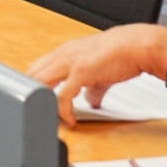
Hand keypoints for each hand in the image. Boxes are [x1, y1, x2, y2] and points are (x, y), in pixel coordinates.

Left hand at [26, 25, 166, 127]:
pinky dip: (63, 111)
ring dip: (41, 103)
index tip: (35, 102)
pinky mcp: (80, 72)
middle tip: (37, 114)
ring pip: (41, 83)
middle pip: (32, 75)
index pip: (37, 68)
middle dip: (30, 96)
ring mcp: (70, 62)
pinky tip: (71, 121)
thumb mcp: (100, 70)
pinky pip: (62, 96)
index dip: (32, 85)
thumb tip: (90, 101)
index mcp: (64, 52)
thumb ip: (92, 86)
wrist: (137, 46)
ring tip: (48, 119)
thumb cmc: (120, 53)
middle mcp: (63, 55)